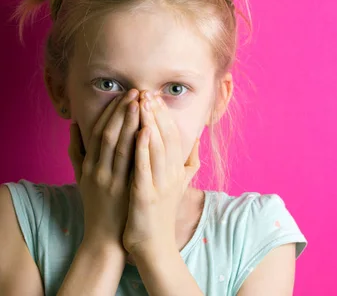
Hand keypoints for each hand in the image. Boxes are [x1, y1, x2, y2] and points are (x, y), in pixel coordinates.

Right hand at [68, 89, 139, 250]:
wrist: (104, 239)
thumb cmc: (95, 205)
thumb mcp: (80, 178)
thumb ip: (76, 151)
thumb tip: (75, 125)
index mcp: (89, 166)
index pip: (98, 132)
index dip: (111, 112)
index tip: (123, 95)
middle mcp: (99, 171)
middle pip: (109, 135)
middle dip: (122, 111)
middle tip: (135, 91)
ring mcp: (112, 181)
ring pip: (120, 146)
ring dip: (130, 122)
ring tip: (142, 103)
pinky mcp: (125, 191)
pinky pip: (132, 165)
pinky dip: (139, 146)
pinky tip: (148, 130)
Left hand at [122, 91, 200, 257]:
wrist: (154, 247)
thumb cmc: (159, 214)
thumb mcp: (177, 185)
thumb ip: (186, 163)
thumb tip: (196, 140)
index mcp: (175, 171)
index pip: (172, 136)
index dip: (163, 114)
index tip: (154, 95)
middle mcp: (171, 175)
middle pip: (166, 136)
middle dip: (155, 112)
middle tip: (145, 90)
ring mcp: (160, 185)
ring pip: (157, 147)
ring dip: (150, 122)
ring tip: (142, 101)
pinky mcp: (146, 196)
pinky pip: (146, 168)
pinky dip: (144, 148)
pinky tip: (140, 131)